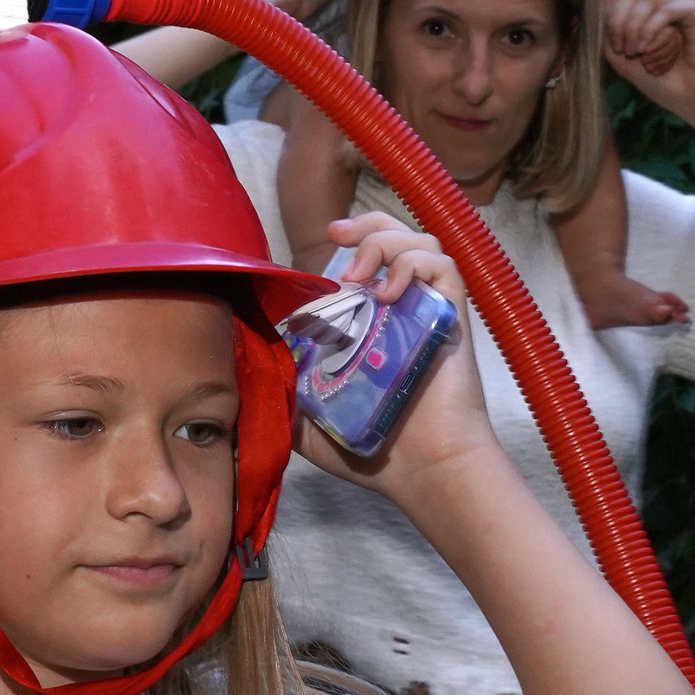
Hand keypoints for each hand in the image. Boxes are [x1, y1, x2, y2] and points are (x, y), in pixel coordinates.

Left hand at [291, 215, 498, 503]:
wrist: (425, 470)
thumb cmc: (373, 450)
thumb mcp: (308, 426)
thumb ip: (282, 401)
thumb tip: (243, 382)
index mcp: (372, 324)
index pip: (362, 264)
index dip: (342, 248)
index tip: (314, 259)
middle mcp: (403, 310)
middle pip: (393, 236)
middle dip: (364, 224)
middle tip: (336, 236)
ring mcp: (428, 310)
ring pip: (419, 241)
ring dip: (384, 241)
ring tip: (359, 275)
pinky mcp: (451, 316)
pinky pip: (444, 265)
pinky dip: (414, 264)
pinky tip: (389, 293)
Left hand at [600, 0, 694, 111]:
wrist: (689, 98)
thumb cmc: (656, 79)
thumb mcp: (617, 53)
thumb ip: (604, 26)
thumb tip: (594, 1)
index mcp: (643, 8)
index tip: (604, 26)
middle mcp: (662, 1)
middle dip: (617, 22)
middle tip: (623, 50)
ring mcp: (680, 3)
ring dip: (633, 31)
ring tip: (639, 54)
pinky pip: (665, 9)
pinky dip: (651, 31)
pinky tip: (650, 51)